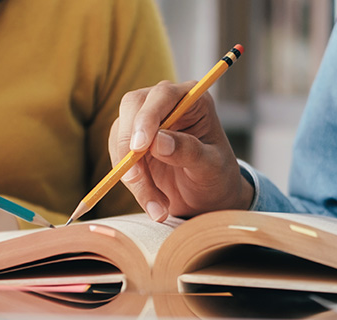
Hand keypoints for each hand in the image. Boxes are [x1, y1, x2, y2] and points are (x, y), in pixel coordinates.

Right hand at [111, 81, 254, 221]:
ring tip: (158, 207)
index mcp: (192, 99)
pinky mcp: (131, 142)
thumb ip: (189, 151)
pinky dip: (132, 183)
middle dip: (128, 144)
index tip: (139, 147)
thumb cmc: (217, 175)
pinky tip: (153, 203)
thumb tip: (158, 141)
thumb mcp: (211, 167)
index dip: (147, 118)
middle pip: (132, 107)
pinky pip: (119, 158)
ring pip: (121, 137)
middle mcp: (165, 103)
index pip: (162, 95)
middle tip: (133, 178)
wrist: (207, 195)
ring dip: (133, 175)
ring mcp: (145, 121)